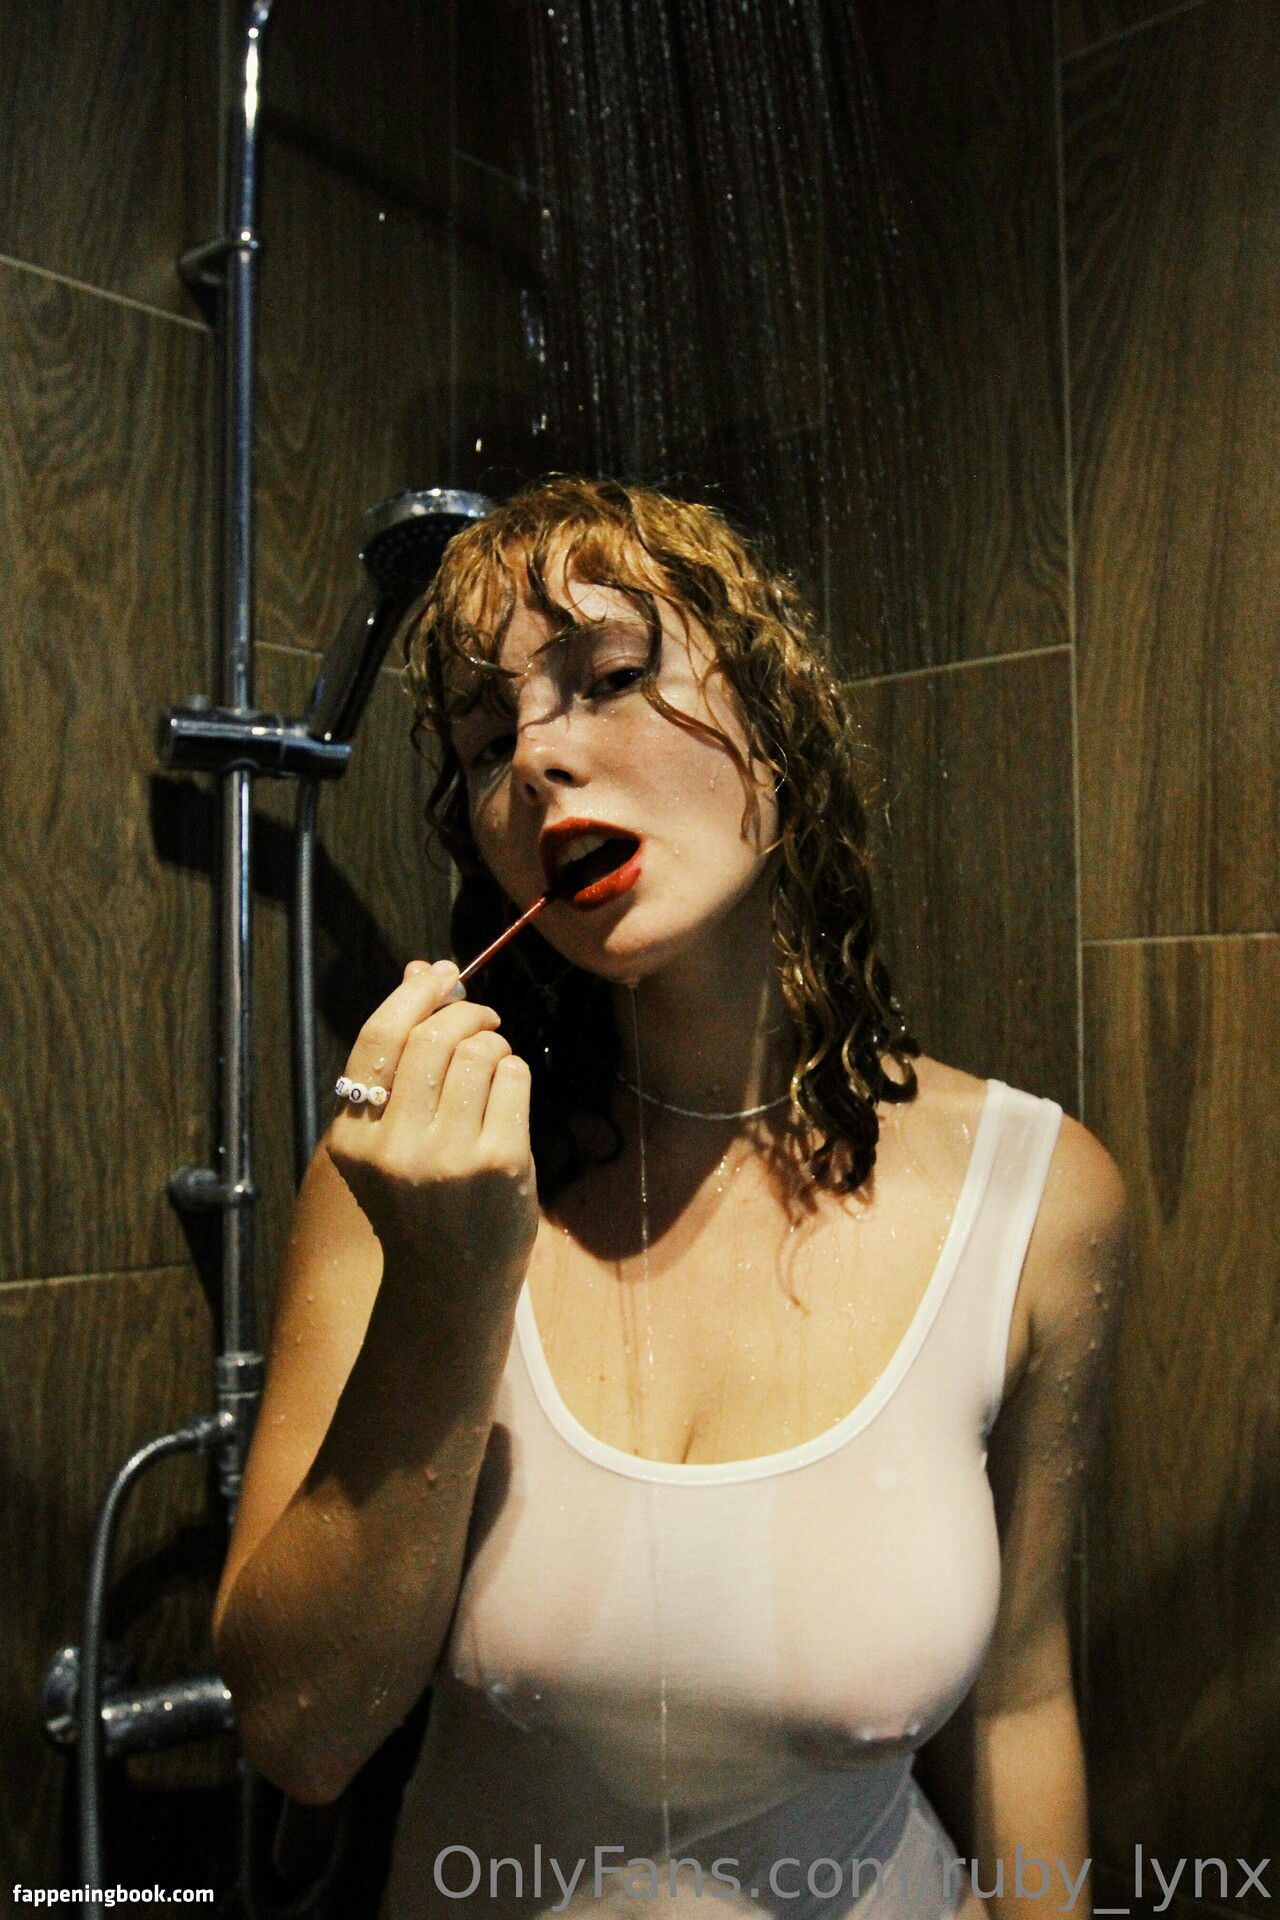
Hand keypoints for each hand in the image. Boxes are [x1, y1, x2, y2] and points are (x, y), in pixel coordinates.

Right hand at [326, 960, 537, 1304]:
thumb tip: (421, 970)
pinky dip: (514, 1070)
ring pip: (478, 1053)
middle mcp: (394, 1147)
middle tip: (481, 1016)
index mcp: (353, 1137)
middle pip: (433, 1038)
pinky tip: (507, 1090)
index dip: (412, 995)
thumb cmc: (422, 1197)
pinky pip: (512, 1078)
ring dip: (493, 1042)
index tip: (439, 974)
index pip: (378, 1039)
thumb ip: (400, 1058)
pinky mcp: (498, 1162)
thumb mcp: (391, 1135)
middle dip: (464, 1012)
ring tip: (494, 1061)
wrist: (453, 1279)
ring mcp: (447, 1157)